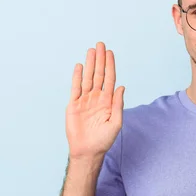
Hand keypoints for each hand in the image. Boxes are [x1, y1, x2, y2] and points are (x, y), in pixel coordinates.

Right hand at [65, 42, 124, 158]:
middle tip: (100, 45)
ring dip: (90, 64)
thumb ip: (118, 104)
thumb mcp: (115, 122)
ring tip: (91, 50)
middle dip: (100, 60)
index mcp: (108, 101)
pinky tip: (79, 66)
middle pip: (99, 75)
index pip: (110, 79)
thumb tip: (121, 86)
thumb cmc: (103, 140)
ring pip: (88, 78)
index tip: (110, 53)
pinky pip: (75, 88)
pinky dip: (77, 77)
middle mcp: (97, 98)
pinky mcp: (73, 105)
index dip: (110, 66)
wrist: (88, 151)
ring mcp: (85, 100)